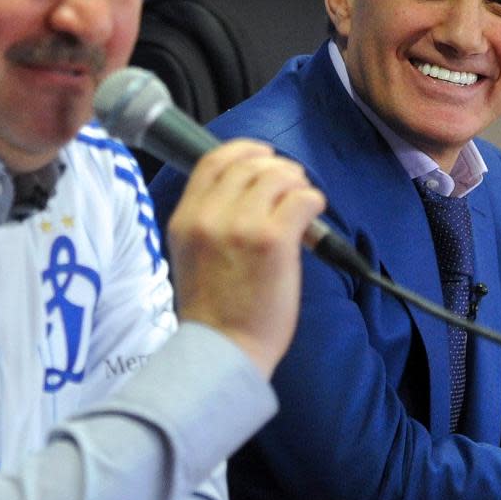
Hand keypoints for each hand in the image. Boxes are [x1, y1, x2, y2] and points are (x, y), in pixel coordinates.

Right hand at [168, 139, 325, 376]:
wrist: (221, 350)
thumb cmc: (212, 311)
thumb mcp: (190, 255)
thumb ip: (208, 220)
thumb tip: (248, 193)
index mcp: (186, 218)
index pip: (213, 160)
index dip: (243, 149)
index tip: (263, 155)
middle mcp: (209, 215)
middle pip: (250, 163)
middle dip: (278, 167)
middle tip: (292, 184)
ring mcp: (241, 225)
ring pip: (278, 175)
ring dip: (298, 183)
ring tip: (303, 203)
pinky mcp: (273, 240)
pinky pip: (303, 198)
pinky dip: (314, 201)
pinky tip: (314, 216)